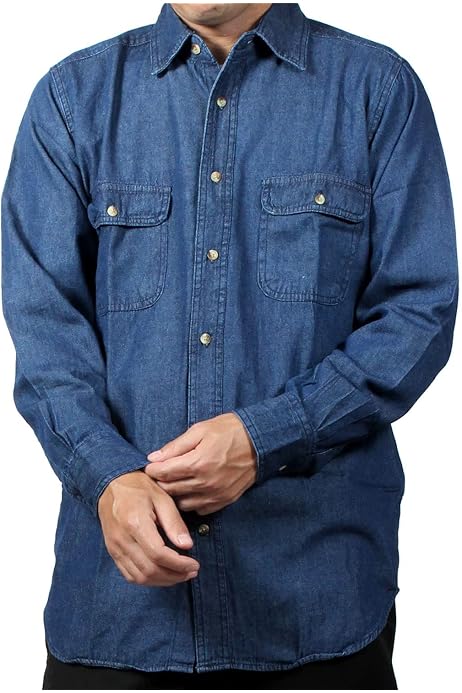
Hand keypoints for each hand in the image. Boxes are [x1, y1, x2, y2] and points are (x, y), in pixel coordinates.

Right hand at [97, 470, 199, 585]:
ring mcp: (115, 547)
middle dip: (174, 575)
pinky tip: (162, 573)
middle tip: (191, 571)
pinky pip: (129, 575)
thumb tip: (187, 545)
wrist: (111, 484)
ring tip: (180, 574)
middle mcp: (122, 538)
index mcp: (135, 522)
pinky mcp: (112, 551)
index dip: (179, 564)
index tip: (194, 564)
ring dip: (162, 581)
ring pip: (139, 577)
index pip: (158, 554)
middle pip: (149, 570)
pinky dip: (148, 579)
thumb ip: (174, 522)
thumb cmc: (139, 487)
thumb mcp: (162, 497)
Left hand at [144, 413, 256, 514]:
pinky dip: (192, 502)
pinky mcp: (224, 501)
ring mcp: (216, 494)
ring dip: (175, 495)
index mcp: (197, 463)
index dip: (152, 470)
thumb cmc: (229, 431)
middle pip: (170, 490)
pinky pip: (200, 510)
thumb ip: (176, 446)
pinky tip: (192, 490)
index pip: (164, 473)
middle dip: (161, 482)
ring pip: (183, 504)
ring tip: (175, 483)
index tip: (150, 466)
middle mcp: (205, 483)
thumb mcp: (200, 430)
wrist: (260, 441)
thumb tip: (153, 457)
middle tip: (160, 475)